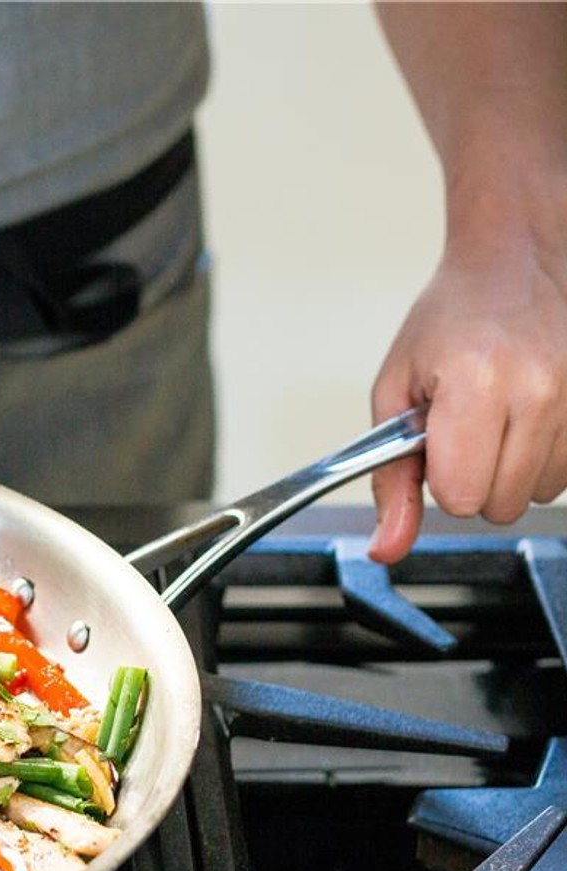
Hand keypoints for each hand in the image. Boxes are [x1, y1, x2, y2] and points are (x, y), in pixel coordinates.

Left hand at [368, 229, 566, 563]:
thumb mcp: (396, 393)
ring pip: (539, 494)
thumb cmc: (451, 320)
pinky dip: (545, 454)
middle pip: (501, 504)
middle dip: (474, 478)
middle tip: (465, 428)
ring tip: (498, 415)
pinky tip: (529, 415)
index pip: (460, 496)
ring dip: (512, 468)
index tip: (437, 445)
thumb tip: (387, 548)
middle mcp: (540, 391)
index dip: (440, 479)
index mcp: (476, 384)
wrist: (517, 261)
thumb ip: (391, 481)